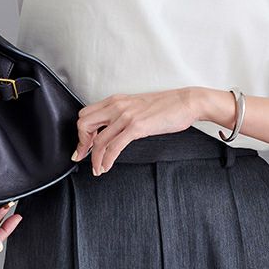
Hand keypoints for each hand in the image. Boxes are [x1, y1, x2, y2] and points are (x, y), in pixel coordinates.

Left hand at [71, 88, 200, 174]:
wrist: (186, 102)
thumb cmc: (166, 105)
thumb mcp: (137, 105)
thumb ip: (123, 114)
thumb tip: (112, 129)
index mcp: (116, 100)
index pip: (85, 114)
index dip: (81, 132)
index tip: (84, 145)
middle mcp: (118, 106)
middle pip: (84, 124)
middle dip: (82, 144)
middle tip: (85, 156)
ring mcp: (126, 116)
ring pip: (98, 140)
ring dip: (94, 159)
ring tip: (97, 169)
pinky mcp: (137, 127)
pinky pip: (113, 147)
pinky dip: (106, 160)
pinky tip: (106, 167)